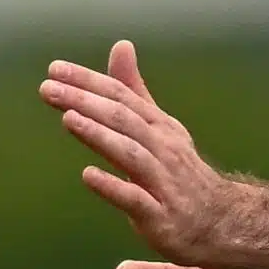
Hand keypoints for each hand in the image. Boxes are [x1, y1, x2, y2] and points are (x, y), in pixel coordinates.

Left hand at [40, 41, 238, 263]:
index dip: (89, 81)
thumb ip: (135, 90)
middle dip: (85, 101)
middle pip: (123, 119)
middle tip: (48, 89)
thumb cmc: (179, 172)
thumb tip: (121, 46)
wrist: (220, 222)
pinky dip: (113, 186)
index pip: (122, 96)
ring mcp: (163, 182)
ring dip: (99, 135)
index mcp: (160, 125)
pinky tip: (89, 176)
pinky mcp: (159, 216)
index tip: (55, 69)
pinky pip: (136, 199)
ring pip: (130, 154)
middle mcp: (163, 148)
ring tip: (68, 119)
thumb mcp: (159, 127)